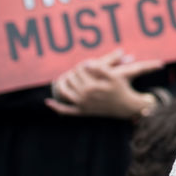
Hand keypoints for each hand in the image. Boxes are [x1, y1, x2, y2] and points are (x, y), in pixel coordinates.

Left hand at [46, 49, 163, 118]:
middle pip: (71, 80)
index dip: (82, 65)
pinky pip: (66, 111)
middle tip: (76, 70)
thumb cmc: (123, 87)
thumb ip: (100, 68)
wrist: (127, 106)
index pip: (80, 70)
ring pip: (65, 93)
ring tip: (63, 78)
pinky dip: (56, 107)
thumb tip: (85, 63)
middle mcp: (85, 96)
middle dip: (72, 73)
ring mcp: (82, 105)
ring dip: (61, 85)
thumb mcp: (116, 74)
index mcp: (92, 86)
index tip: (86, 64)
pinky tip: (49, 101)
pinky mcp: (82, 112)